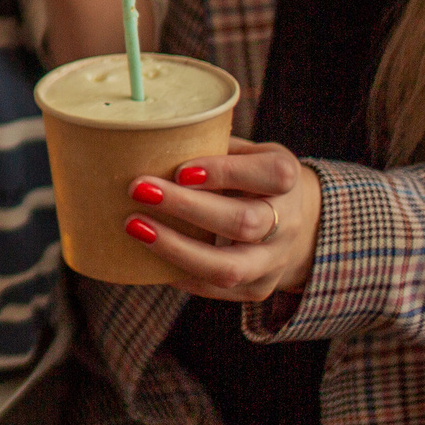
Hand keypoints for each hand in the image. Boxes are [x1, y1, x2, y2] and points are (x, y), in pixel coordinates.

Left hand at [123, 138, 321, 301]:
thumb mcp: (243, 151)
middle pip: (244, 222)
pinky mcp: (256, 287)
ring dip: (177, 248)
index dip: (225, 172)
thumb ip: (209, 145)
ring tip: (134, 226)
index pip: (269, 174)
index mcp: (285, 178)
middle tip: (138, 189)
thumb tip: (145, 135)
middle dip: (187, 208)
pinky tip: (144, 257)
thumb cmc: (248, 174)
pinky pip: (214, 289)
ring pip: (230, 267)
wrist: (289, 221)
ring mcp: (273, 261)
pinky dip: (177, 273)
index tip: (180, 170)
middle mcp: (286, 222)